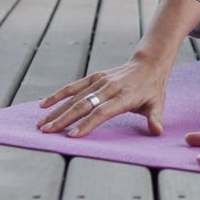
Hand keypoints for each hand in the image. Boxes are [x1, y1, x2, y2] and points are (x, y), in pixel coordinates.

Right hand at [37, 58, 167, 136]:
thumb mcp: (157, 103)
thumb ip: (155, 118)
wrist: (148, 64)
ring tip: (42, 123)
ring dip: (57, 110)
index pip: (102, 112)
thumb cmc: (152, 88)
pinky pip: (74, 86)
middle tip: (47, 132)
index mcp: (124, 96)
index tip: (72, 135)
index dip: (87, 123)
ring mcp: (100, 81)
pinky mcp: (95, 76)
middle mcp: (109, 88)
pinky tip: (44, 104)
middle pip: (83, 105)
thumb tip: (157, 131)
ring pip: (75, 96)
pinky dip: (59, 94)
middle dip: (64, 119)